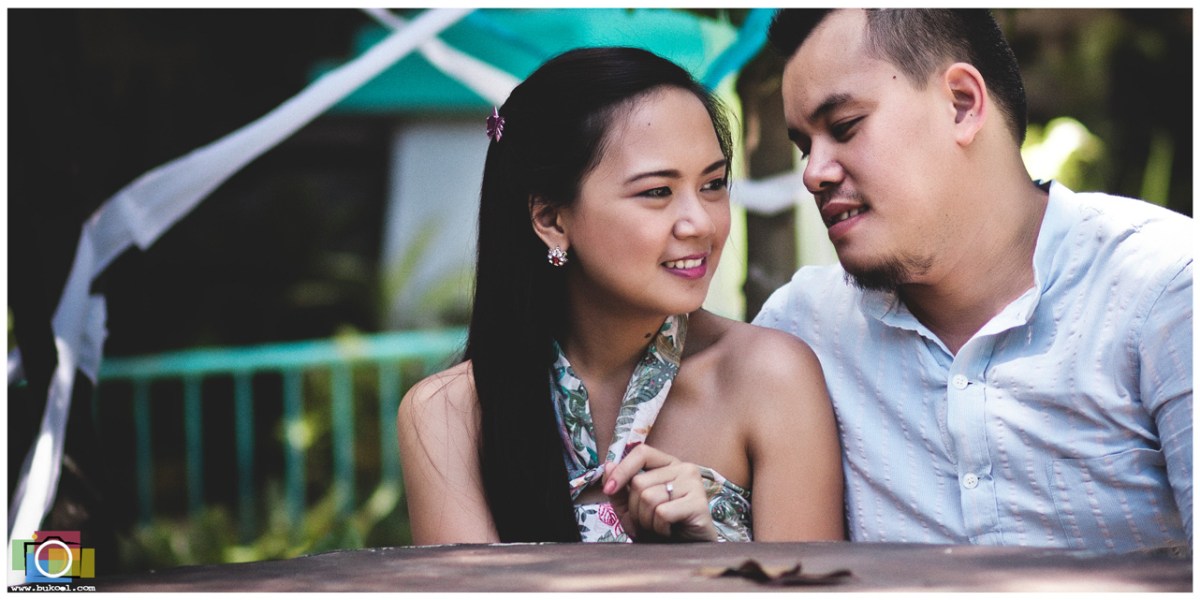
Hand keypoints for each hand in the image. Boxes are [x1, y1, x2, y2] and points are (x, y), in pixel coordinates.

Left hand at [601, 443, 716, 541]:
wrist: (682, 554)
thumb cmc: (659, 529)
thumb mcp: (631, 509)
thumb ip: (619, 489)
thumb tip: (608, 466)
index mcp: (668, 464)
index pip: (641, 453)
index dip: (621, 470)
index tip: (608, 489)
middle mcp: (684, 469)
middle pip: (640, 482)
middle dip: (635, 509)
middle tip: (647, 522)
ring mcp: (694, 484)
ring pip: (649, 497)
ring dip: (646, 521)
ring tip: (658, 527)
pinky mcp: (699, 504)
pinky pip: (662, 513)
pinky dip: (659, 528)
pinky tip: (670, 531)